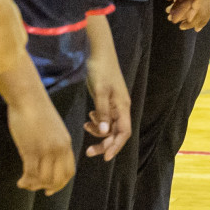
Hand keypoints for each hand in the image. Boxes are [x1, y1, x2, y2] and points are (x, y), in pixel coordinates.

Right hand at [5, 82, 73, 194]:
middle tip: (33, 187)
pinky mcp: (32, 149)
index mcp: (66, 143)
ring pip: (44, 179)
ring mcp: (46, 150)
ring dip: (33, 185)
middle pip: (58, 179)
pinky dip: (25, 181)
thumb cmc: (36, 111)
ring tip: (24, 183)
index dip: (60, 184)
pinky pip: (31, 174)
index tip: (49, 189)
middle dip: (46, 187)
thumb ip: (54, 143)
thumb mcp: (52, 128)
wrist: (28, 97)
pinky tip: (20, 181)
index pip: (69, 172)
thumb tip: (49, 159)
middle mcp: (59, 148)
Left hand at [82, 16, 130, 160]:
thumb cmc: (101, 70)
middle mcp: (121, 107)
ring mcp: (115, 103)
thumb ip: (102, 113)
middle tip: (88, 151)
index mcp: (122, 106)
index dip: (115, 146)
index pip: (124, 133)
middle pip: (116, 132)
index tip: (104, 158)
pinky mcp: (108, 99)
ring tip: (85, 126)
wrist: (99, 51)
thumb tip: (103, 133)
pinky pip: (105, 117)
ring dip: (99, 131)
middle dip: (104, 142)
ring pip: (110, 125)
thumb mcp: (100, 91)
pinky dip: (97, 121)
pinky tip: (89, 118)